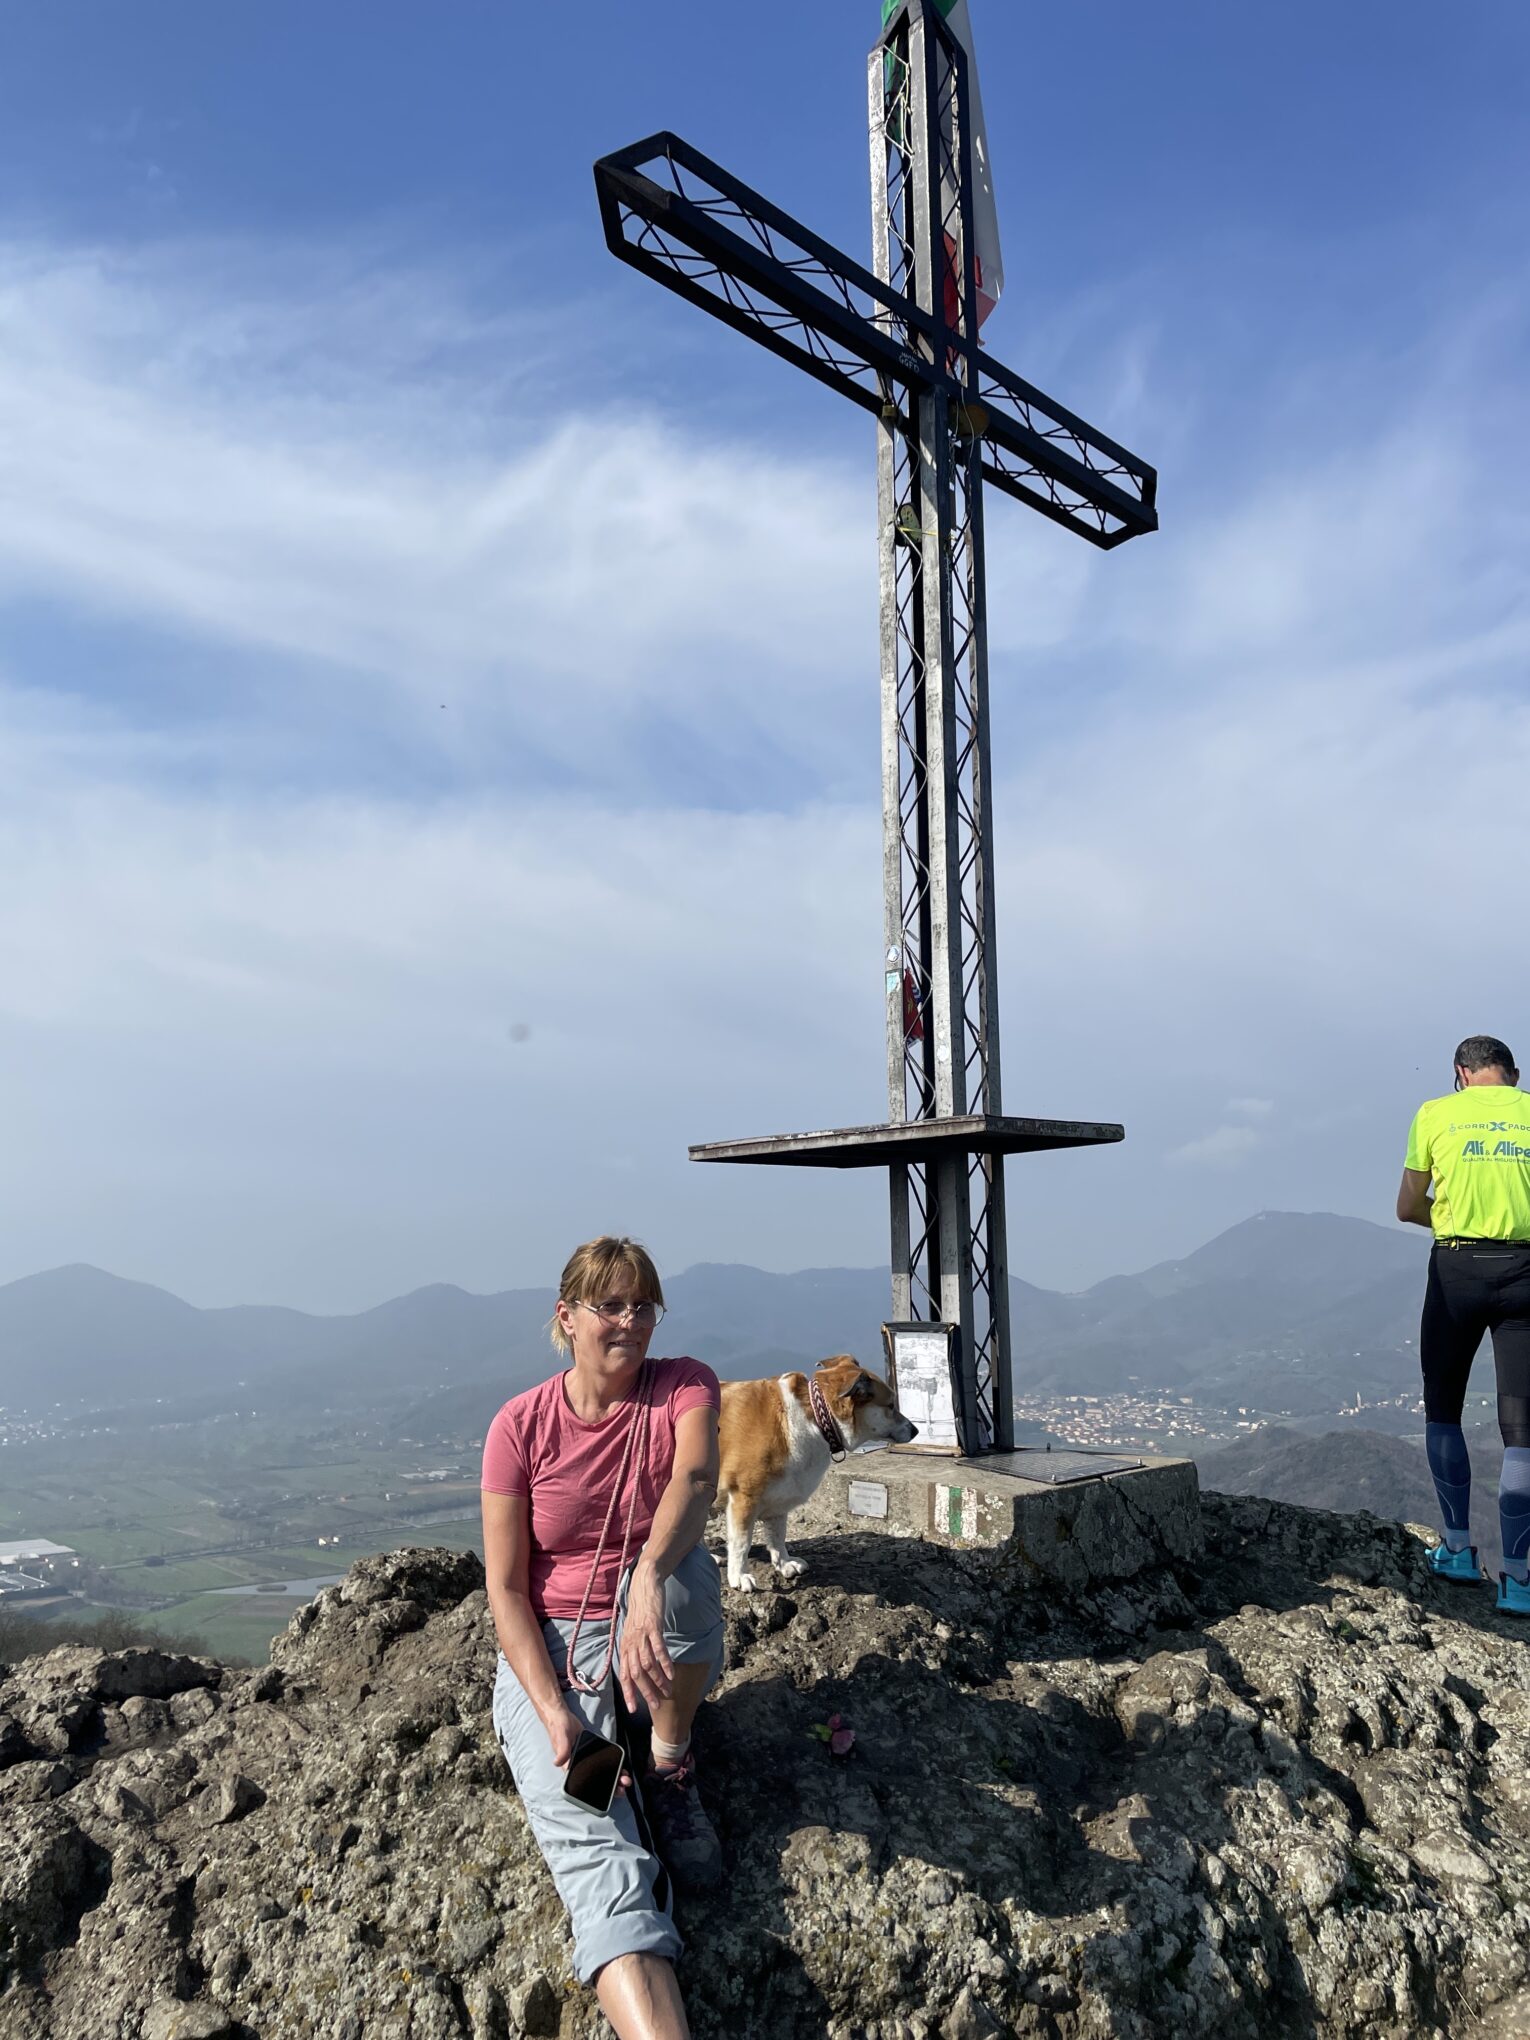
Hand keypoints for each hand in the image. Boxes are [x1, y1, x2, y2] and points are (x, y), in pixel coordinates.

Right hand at [541, 1702, 632, 1797]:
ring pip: (602, 1773)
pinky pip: (603, 1762)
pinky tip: (621, 1767)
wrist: (561, 1717)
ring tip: (626, 1778)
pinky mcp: (591, 1752)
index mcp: (570, 1768)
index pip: (586, 1785)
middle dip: (612, 1785)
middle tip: (625, 1784)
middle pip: (597, 1781)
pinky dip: (612, 1766)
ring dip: (614, 1777)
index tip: (613, 1792)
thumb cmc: (558, 1728)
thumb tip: (558, 1762)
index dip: (600, 1791)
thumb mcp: (561, 1737)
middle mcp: (579, 1767)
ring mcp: (586, 1760)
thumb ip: (562, 1750)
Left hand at [619, 1560, 674, 1715]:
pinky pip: (658, 1648)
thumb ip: (636, 1648)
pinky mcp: (652, 1626)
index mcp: (626, 1645)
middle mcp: (631, 1642)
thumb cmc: (641, 1609)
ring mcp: (641, 1634)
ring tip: (668, 1692)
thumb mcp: (634, 1630)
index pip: (624, 1674)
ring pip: (647, 1664)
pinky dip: (664, 1663)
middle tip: (655, 1705)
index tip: (633, 1710)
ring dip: (658, 1680)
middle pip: (636, 1673)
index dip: (629, 1692)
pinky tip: (671, 1673)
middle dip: (645, 1692)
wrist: (644, 1584)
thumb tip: (639, 1666)